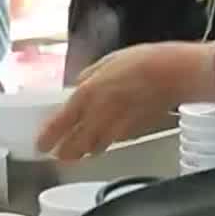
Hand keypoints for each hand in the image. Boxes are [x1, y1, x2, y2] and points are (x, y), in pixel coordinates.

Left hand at [36, 42, 214, 160]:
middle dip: (66, 152)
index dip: (49, 137)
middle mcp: (99, 115)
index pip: (61, 123)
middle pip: (76, 145)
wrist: (173, 74)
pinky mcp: (133, 133)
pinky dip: (108, 142)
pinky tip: (107, 137)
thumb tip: (79, 84)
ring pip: (95, 148)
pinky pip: (115, 141)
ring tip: (81, 151)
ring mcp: (117, 127)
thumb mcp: (108, 61)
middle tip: (60, 154)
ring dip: (86, 150)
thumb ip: (89, 76)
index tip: (42, 145)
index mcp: (87, 94)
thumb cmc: (142, 62)